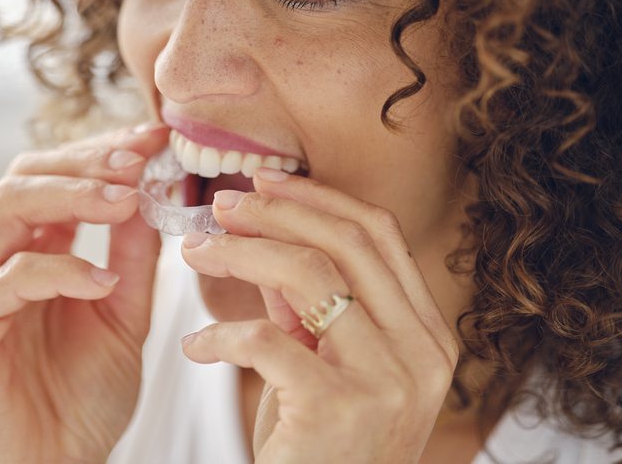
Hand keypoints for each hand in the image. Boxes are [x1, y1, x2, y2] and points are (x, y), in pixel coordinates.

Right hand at [0, 123, 169, 463]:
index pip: (55, 175)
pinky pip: (4, 280)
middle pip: (25, 175)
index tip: (155, 140)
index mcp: (28, 251)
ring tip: (127, 200)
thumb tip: (154, 188)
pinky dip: (59, 270)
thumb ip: (134, 254)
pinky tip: (101, 282)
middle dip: (87, 159)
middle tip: (140, 159)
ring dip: (73, 194)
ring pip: (7, 207)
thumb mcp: (125, 313)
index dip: (103, 150)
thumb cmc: (81, 400)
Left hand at [179, 169, 458, 463]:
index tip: (264, 184)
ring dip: (241, 256)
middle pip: (348, 241)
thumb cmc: (323, 456)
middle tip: (219, 206)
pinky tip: (194, 348)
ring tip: (194, 255)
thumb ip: (312, 309)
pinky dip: (221, 337)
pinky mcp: (341, 410)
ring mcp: (388, 381)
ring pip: (310, 276)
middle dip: (277, 211)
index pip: (380, 234)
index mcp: (427, 333)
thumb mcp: (329, 372)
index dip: (320, 198)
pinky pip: (269, 343)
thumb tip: (267, 240)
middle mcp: (422, 352)